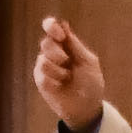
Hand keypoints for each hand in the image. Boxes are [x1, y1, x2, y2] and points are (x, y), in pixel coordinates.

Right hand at [33, 16, 107, 132]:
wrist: (86, 108)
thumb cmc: (91, 84)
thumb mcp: (88, 61)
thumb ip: (75, 45)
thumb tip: (64, 24)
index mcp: (66, 45)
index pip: (52, 28)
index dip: (51, 26)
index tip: (58, 33)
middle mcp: (53, 54)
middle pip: (46, 42)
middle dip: (57, 52)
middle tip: (66, 62)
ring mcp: (45, 67)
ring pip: (43, 59)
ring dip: (58, 70)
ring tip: (67, 79)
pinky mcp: (40, 81)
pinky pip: (42, 75)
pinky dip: (54, 81)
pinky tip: (60, 86)